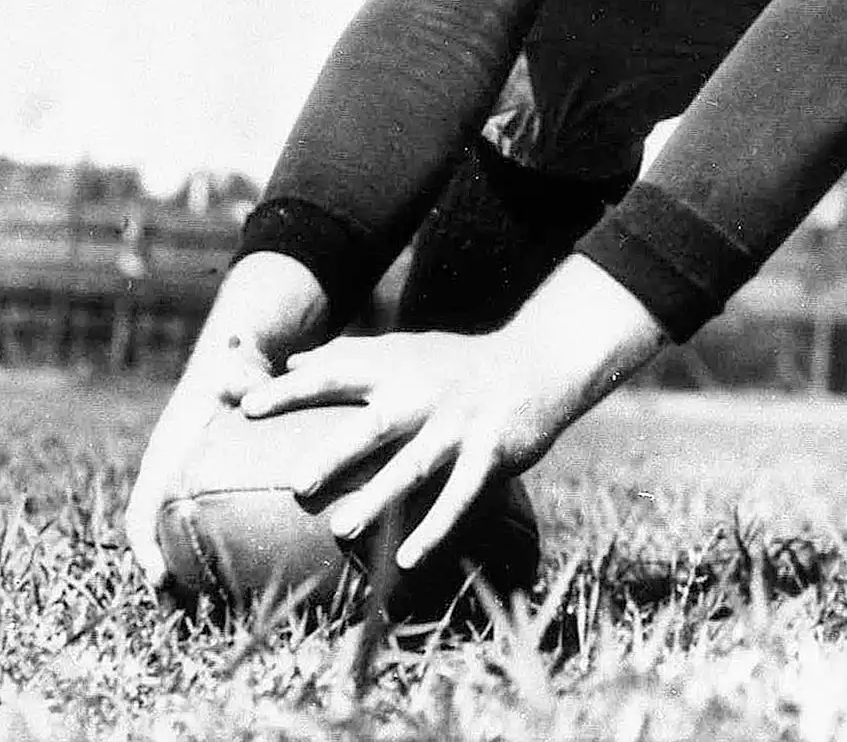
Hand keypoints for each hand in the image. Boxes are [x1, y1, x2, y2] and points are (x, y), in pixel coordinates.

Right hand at [126, 251, 331, 590]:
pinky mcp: (214, 500)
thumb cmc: (234, 371)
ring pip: (186, 547)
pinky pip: (218, 536)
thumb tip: (255, 392)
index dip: (145, 547)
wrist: (234, 369)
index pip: (142, 512)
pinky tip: (269, 584)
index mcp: (164, 461)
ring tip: (217, 617)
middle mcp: (170, 485)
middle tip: (182, 616)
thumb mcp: (236, 370)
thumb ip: (243, 381)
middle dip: (164, 582)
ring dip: (194, 582)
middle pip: (158, 544)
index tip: (158, 577)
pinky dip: (231, 561)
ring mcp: (188, 495)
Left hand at [240, 329, 568, 571]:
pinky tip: (406, 559)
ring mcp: (460, 424)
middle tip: (297, 484)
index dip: (292, 390)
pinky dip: (435, 528)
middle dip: (338, 452)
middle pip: (376, 424)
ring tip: (342, 529)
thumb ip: (352, 356)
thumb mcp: (408, 349)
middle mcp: (426, 394)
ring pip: (417, 465)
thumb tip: (291, 364)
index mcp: (398, 367)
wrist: (538, 364)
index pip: (336, 374)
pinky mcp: (491, 452)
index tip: (245, 409)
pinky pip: (460, 495)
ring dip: (382, 497)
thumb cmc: (457, 363)